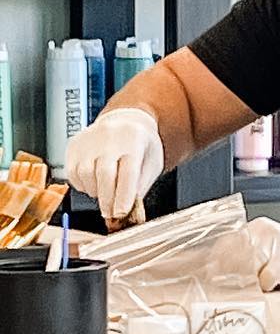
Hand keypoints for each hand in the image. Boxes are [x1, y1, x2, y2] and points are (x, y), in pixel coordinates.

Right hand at [65, 108, 163, 223]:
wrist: (126, 120)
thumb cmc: (140, 145)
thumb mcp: (152, 162)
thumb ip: (141, 185)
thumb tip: (128, 209)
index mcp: (135, 140)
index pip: (128, 172)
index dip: (124, 195)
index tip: (121, 213)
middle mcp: (110, 137)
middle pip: (104, 173)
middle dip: (107, 199)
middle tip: (111, 213)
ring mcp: (89, 140)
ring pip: (86, 174)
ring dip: (95, 191)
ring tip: (106, 192)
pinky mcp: (74, 145)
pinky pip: (73, 172)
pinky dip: (82, 185)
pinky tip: (94, 183)